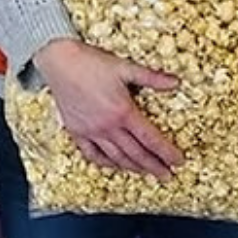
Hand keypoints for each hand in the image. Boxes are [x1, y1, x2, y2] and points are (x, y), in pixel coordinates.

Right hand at [34, 39, 183, 179]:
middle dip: (154, 166)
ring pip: (116, 157)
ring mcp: (91, 131)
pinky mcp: (77, 131)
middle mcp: (108, 126)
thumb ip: (152, 78)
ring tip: (146, 173)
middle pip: (136, 154)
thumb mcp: (125, 67)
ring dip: (134, 168)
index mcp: (123, 111)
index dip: (167, 153)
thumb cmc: (91, 62)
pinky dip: (105, 163)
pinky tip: (114, 165)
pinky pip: (92, 154)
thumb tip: (175, 82)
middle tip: (167, 176)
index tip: (178, 161)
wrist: (59, 61)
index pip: (151, 139)